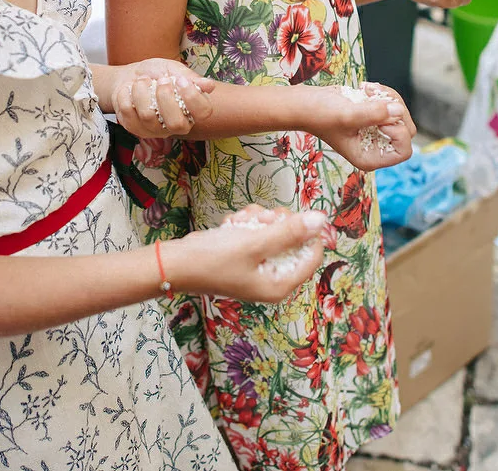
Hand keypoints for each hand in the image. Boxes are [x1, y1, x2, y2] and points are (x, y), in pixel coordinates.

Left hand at [107, 59, 214, 138]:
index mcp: (192, 108)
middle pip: (176, 124)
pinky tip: (129, 89)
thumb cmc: (156, 73)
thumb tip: (209, 85)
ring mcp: (155, 130)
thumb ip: (189, 77)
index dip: (193, 98)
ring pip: (148, 116)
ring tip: (141, 80)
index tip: (180, 80)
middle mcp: (176, 124)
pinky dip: (126, 95)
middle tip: (161, 81)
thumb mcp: (173, 69)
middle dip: (165, 98)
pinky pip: (128, 114)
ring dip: (141, 91)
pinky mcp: (135, 129)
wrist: (130, 76)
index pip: (203, 112)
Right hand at [162, 206, 326, 301]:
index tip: (292, 214)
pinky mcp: (244, 256)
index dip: (308, 230)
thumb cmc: (215, 258)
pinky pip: (255, 233)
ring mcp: (257, 266)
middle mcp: (272, 278)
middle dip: (276, 222)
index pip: (312, 255)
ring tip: (239, 222)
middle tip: (261, 218)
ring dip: (256, 220)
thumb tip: (322, 220)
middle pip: (293, 239)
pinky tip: (230, 225)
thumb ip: (290, 232)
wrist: (176, 263)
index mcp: (280, 284)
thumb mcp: (255, 243)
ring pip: (272, 231)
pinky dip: (244, 225)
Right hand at [308, 83, 416, 170]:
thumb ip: (374, 114)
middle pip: (407, 130)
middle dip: (395, 109)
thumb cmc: (319, 114)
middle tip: (374, 97)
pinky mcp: (374, 117)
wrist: (305, 103)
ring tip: (366, 90)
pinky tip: (365, 88)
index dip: (398, 132)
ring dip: (388, 96)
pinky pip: (393, 103)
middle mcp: (376, 147)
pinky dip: (383, 92)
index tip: (379, 120)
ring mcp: (376, 132)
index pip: (405, 150)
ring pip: (402, 113)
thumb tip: (398, 110)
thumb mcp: (347, 115)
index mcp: (370, 158)